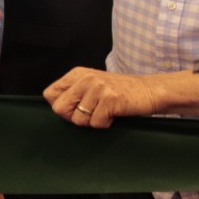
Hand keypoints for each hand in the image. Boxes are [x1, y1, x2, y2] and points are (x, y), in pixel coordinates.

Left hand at [43, 67, 157, 128]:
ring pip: (78, 119)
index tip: (74, 109)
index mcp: (77, 74)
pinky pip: (96, 123)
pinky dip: (105, 124)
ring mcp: (98, 87)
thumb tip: (54, 108)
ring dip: (92, 122)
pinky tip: (113, 114)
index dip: (60, 107)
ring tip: (104, 112)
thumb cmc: (119, 91)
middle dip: (73, 117)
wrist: (149, 90)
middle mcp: (85, 78)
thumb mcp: (91, 85)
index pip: (49, 94)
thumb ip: (73, 92)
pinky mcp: (110, 99)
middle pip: (59, 108)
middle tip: (90, 113)